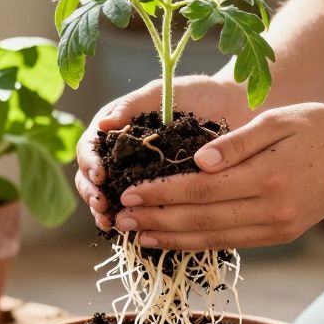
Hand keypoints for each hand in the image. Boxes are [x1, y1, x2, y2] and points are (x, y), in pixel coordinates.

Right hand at [75, 75, 250, 230]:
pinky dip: (134, 220)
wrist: (234, 108)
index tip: (99, 175)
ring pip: (111, 197)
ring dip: (106, 212)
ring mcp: (139, 174)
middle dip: (92, 193)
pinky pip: (141, 208)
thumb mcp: (161, 93)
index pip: (90, 147)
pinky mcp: (160, 191)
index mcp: (117, 129)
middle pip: (92, 177)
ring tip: (110, 222)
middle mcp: (123, 154)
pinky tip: (133, 230)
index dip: (89, 163)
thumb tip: (103, 125)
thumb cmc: (197, 93)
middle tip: (101, 206)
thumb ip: (132, 106)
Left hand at [112, 103, 323, 249]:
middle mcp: (272, 209)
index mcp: (268, 177)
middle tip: (120, 219)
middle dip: (157, 221)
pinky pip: (232, 242)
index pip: (201, 190)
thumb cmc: (318, 127)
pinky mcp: (281, 235)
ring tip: (138, 236)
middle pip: (201, 220)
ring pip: (214, 238)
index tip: (130, 192)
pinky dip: (199, 243)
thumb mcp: (277, 120)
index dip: (162, 194)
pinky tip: (173, 240)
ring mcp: (278, 228)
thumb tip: (196, 161)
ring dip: (172, 239)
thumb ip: (236, 142)